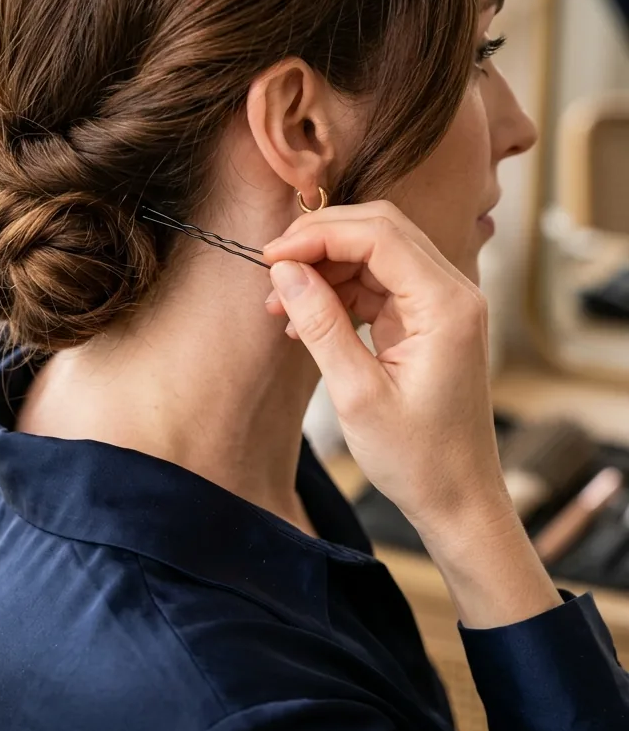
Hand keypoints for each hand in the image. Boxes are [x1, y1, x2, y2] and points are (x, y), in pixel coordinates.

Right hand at [263, 202, 506, 536]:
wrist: (459, 499)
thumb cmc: (418, 458)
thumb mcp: (357, 395)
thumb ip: (321, 325)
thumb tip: (285, 272)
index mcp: (447, 305)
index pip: (379, 236)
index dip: (319, 235)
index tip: (271, 257)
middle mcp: (452, 293)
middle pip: (380, 230)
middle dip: (321, 240)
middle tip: (272, 267)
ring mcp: (441, 305)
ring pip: (376, 253)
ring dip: (325, 267)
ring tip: (280, 304)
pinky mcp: (426, 320)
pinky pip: (378, 284)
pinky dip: (338, 292)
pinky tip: (303, 319)